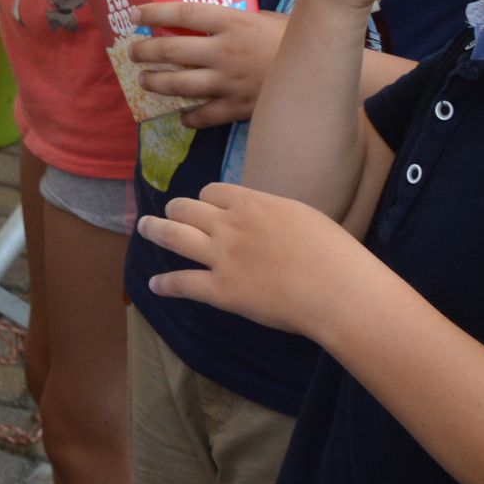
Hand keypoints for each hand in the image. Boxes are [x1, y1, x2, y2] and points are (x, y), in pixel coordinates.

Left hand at [127, 0, 285, 126]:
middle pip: (171, 50)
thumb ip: (233, 20)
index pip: (182, 13)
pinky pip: (204, 115)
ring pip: (179, 84)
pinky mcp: (237, 106)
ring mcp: (229, 81)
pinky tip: (182, 116)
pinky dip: (189, 117)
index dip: (153, 12)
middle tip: (133, 52)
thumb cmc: (294, 39)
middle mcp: (224, 51)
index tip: (134, 14)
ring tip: (144, 81)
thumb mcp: (263, 18)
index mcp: (231, 22)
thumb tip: (204, 20)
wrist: (324, 73)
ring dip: (156, 83)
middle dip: (144, 51)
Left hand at [137, 181, 377, 342]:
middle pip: (186, 208)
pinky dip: (165, 284)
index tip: (205, 206)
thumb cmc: (335, 254)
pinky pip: (182, 282)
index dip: (205, 199)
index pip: (212, 192)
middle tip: (169, 213)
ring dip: (155, 230)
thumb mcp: (303, 217)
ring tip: (145, 228)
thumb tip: (264, 219)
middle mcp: (230, 226)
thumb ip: (275, 215)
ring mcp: (222, 257)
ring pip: (173, 236)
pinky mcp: (221, 290)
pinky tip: (155, 285)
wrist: (339, 290)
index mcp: (252, 204)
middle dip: (175, 210)